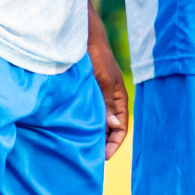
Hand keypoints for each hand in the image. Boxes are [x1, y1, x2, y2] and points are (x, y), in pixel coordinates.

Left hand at [87, 9, 127, 159]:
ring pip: (99, 122)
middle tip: (89, 156)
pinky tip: (72, 129)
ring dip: (93, 134)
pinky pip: (89, 113)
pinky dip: (84, 123)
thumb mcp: (103, 81)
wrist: (83, 37)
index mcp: (119, 98)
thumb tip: (114, 127)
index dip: (114, 144)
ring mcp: (99, 96)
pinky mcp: (87, 92)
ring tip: (80, 147)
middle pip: (110, 128)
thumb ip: (108, 104)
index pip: (122, 128)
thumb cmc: (96, 57)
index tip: (103, 157)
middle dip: (103, 143)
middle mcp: (110, 100)